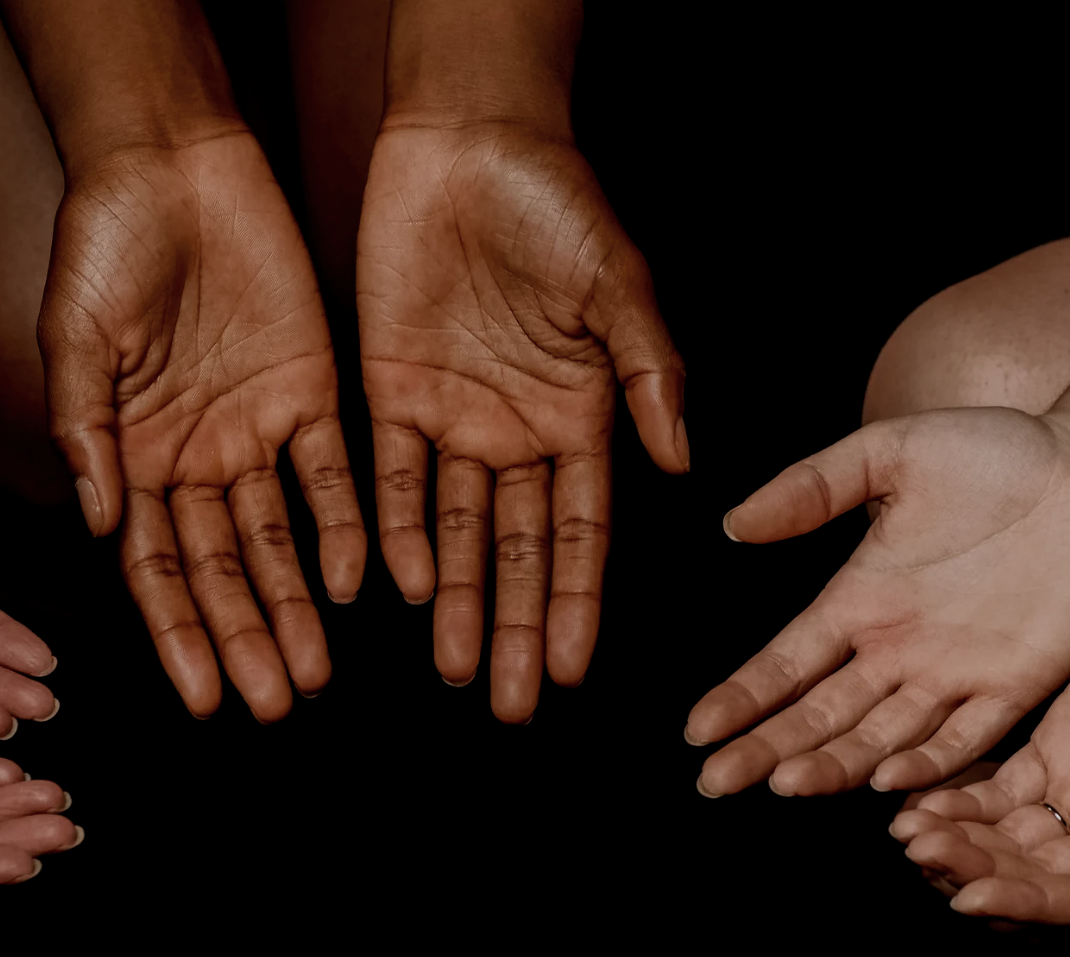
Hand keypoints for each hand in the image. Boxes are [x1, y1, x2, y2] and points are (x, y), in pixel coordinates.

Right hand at [41, 132, 365, 720]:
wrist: (170, 162)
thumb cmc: (103, 243)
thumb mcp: (74, 338)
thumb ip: (86, 430)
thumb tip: (97, 522)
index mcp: (131, 457)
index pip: (155, 568)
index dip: (178, 634)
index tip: (200, 699)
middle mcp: (195, 458)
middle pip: (223, 570)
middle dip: (245, 639)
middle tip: (274, 703)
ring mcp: (253, 429)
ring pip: (279, 540)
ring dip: (296, 606)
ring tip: (315, 673)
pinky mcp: (310, 390)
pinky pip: (331, 473)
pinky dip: (342, 528)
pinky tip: (355, 584)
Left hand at [357, 122, 686, 721]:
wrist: (469, 138)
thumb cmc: (557, 202)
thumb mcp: (618, 285)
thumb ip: (650, 374)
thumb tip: (682, 464)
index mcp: (580, 414)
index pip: (579, 529)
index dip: (574, 599)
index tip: (572, 669)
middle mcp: (517, 430)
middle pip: (514, 549)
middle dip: (513, 626)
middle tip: (509, 705)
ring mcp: (452, 414)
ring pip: (450, 530)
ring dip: (452, 600)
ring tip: (452, 670)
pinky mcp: (388, 389)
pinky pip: (388, 476)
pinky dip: (389, 529)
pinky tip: (395, 586)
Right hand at [688, 408, 1069, 794]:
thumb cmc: (997, 450)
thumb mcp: (888, 453)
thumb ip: (812, 488)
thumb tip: (734, 524)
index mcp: (860, 600)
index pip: (785, 663)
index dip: (741, 697)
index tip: (696, 731)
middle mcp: (897, 649)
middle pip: (818, 715)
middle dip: (764, 749)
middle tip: (714, 784)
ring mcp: (955, 673)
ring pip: (878, 736)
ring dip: (830, 763)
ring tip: (780, 783)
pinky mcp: (1018, 684)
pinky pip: (966, 738)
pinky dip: (924, 763)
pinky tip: (880, 783)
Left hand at [888, 561, 1069, 923]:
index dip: (1026, 905)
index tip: (969, 897)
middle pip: (1030, 874)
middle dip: (973, 870)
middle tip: (918, 852)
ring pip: (1004, 837)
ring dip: (955, 840)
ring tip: (904, 831)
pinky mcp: (1055, 748)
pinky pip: (994, 787)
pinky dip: (955, 797)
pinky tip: (914, 794)